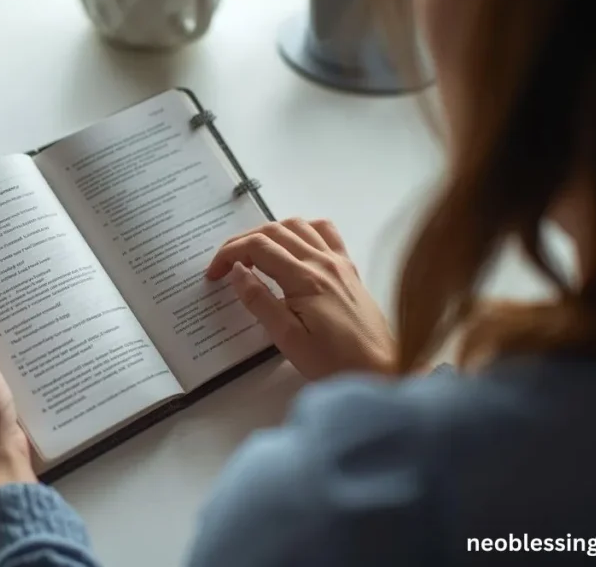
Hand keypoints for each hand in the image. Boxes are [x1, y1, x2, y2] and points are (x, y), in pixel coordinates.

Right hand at [206, 219, 395, 379]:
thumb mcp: (288, 339)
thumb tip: (236, 272)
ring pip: (297, 225)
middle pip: (273, 231)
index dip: (228, 255)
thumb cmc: (334, 362)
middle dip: (242, 242)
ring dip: (269, 232)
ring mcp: (338, 262)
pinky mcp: (349, 268)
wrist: (382, 370)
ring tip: (253, 255)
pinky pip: (325, 232)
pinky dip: (302, 229)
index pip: (258, 248)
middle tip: (224, 266)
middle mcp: (322, 262)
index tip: (213, 274)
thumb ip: (259, 301)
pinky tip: (293, 245)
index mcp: (304, 279)